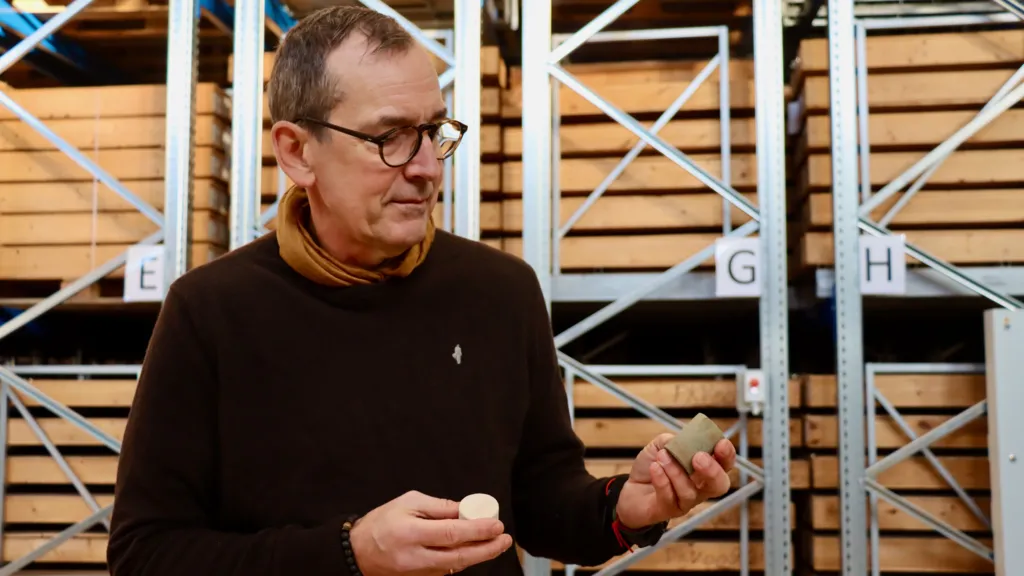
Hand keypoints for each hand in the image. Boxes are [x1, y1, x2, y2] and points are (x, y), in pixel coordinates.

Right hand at [349, 490, 512, 575]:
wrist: (357, 552)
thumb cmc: (382, 522)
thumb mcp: (408, 503)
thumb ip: (438, 506)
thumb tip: (466, 509)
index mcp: (412, 534)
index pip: (453, 534)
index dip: (478, 531)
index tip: (497, 525)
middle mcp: (416, 557)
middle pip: (459, 557)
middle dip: (487, 549)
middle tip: (505, 539)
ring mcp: (418, 572)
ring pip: (455, 567)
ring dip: (478, 556)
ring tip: (496, 544)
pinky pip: (446, 571)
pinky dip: (462, 561)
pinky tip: (474, 551)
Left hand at [614, 433, 735, 528]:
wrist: (629, 488)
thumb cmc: (653, 466)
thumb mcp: (662, 446)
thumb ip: (674, 441)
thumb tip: (683, 440)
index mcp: (704, 469)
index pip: (724, 465)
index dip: (727, 455)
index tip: (720, 443)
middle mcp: (700, 488)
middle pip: (719, 486)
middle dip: (712, 471)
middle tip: (698, 457)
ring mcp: (685, 502)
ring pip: (689, 491)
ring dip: (676, 471)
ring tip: (662, 456)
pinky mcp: (667, 510)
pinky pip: (669, 496)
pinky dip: (662, 480)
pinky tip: (654, 467)